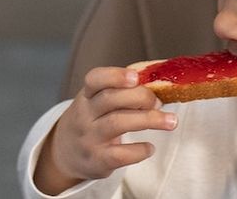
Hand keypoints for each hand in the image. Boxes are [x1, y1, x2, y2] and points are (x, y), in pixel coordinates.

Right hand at [32, 67, 177, 194]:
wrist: (65, 154)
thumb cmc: (92, 120)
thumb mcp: (97, 101)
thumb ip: (122, 90)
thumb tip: (160, 79)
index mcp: (87, 95)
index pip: (95, 79)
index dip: (116, 75)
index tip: (136, 77)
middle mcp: (85, 115)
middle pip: (111, 99)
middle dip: (141, 97)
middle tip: (160, 101)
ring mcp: (90, 138)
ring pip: (118, 123)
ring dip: (149, 120)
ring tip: (171, 121)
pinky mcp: (98, 160)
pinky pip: (121, 154)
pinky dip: (140, 150)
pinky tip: (150, 147)